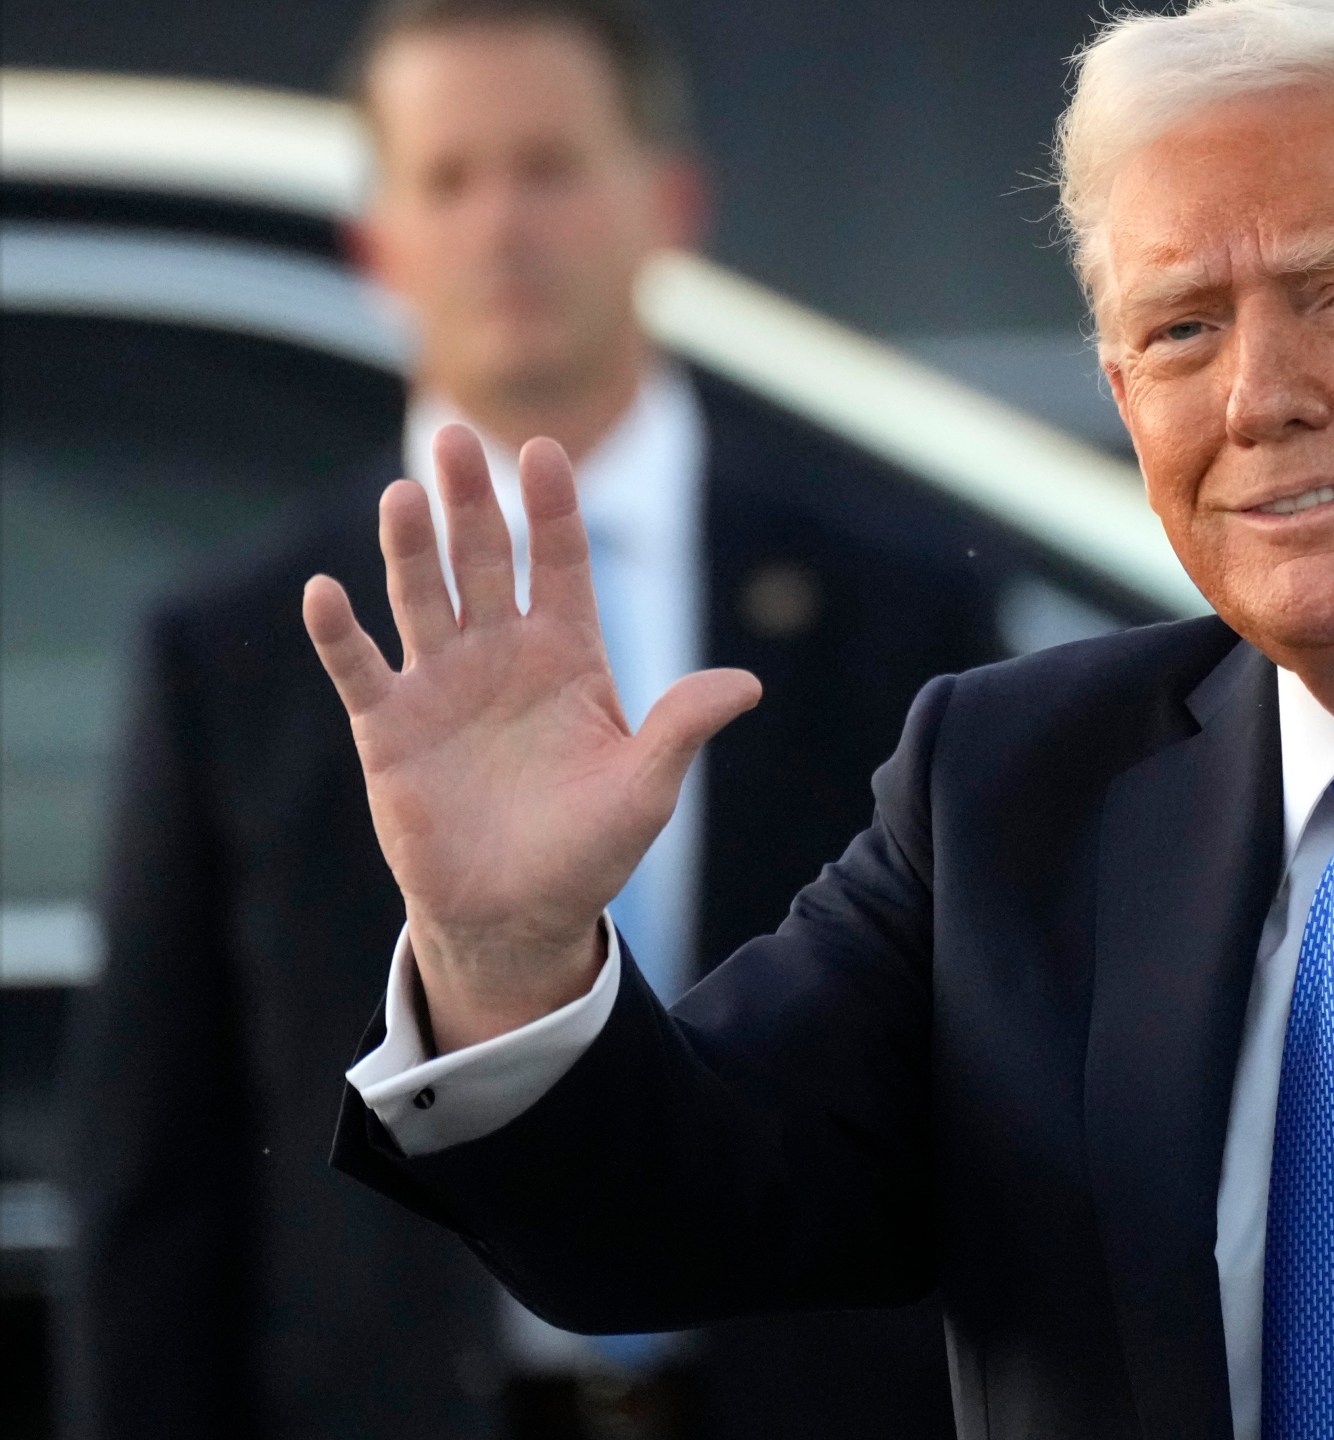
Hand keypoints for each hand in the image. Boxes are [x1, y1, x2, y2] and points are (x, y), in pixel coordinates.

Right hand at [303, 426, 759, 1049]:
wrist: (519, 915)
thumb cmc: (590, 850)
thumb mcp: (647, 788)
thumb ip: (682, 728)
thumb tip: (746, 685)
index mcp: (568, 655)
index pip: (560, 563)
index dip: (553, 509)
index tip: (545, 451)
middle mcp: (500, 653)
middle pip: (483, 559)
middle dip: (471, 502)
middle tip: (455, 437)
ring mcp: (441, 684)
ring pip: (421, 596)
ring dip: (409, 547)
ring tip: (402, 494)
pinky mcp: (389, 727)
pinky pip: (360, 669)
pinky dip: (340, 633)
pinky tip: (325, 591)